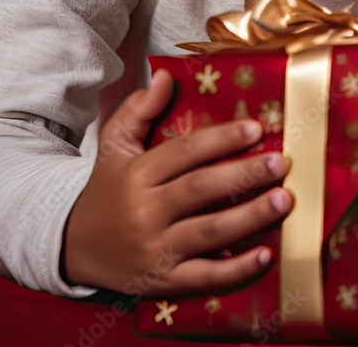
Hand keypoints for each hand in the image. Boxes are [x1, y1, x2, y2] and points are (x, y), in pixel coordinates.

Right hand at [62, 68, 292, 294]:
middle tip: (280, 162)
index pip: (185, 151)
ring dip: (251, 217)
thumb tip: (165, 76)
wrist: (72, 247)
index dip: (222, 138)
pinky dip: (237, 269)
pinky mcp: (164, 281)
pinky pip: (206, 277)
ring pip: (210, 232)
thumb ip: (139, 109)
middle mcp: (146, 211)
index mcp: (137, 174)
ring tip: (284, 200)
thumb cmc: (106, 189)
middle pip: (201, 189)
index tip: (257, 128)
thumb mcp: (114, 145)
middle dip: (244, 175)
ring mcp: (156, 249)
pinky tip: (266, 254)